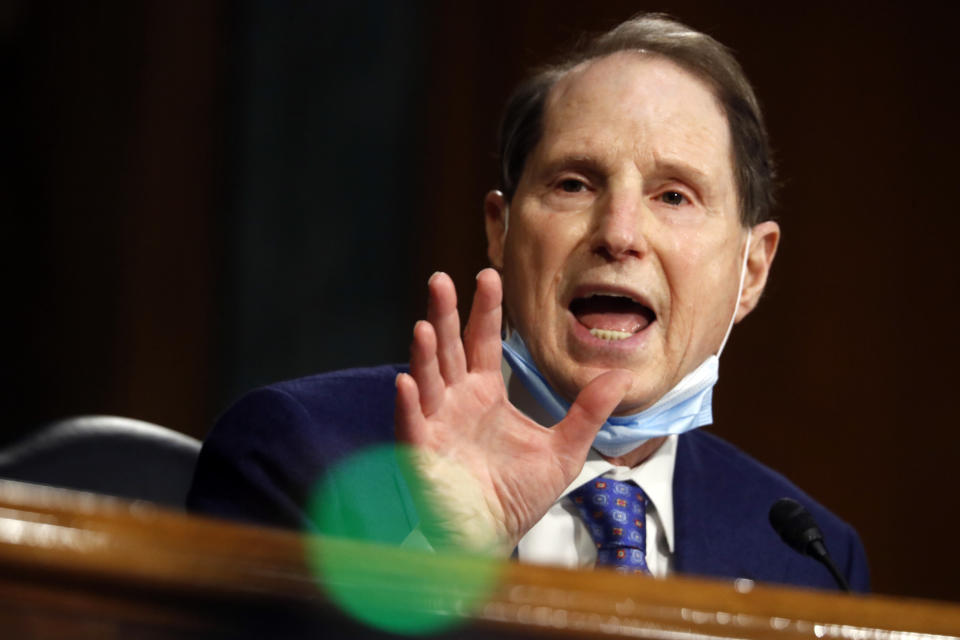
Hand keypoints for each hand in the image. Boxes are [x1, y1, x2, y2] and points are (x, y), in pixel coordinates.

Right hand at [394, 269, 630, 553]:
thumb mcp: (563, 450)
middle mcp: (455, 401)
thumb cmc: (517, 495)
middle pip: (448, 349)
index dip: (484, 309)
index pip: (482, 341)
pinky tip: (406, 383)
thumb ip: (587, 412)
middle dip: (445, 314)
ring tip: (426, 325)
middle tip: (440, 279)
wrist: (492, 537)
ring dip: (424, 354)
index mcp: (484, 393)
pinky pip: (411, 426)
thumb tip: (620, 376)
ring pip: (427, 380)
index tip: (489, 274)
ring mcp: (434, 425)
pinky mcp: (421, 455)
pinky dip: (408, 406)